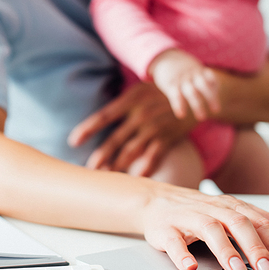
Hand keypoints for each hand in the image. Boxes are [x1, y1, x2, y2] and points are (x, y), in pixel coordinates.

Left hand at [68, 82, 195, 175]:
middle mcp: (141, 113)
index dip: (87, 129)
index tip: (73, 142)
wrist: (195, 93)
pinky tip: (134, 180)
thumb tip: (100, 121)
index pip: (104, 116)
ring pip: (131, 151)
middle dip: (100, 156)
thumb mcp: (140, 90)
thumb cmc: (160, 92)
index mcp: (131, 99)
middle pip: (115, 138)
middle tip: (87, 168)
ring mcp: (155, 127)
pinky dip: (144, 170)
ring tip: (104, 175)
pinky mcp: (168, 137)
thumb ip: (122, 104)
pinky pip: (153, 157)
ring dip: (117, 166)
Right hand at [141, 184, 268, 269]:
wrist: (155, 201)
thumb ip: (259, 223)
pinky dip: (182, 254)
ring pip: (210, 229)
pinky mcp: (165, 229)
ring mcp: (188, 218)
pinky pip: (174, 241)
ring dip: (225, 250)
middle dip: (255, 247)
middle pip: (238, 224)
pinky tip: (190, 267)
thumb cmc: (196, 212)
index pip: (258, 222)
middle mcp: (212, 209)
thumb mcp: (230, 214)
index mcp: (230, 207)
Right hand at [148, 49, 220, 120]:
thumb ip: (205, 78)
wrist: (162, 57)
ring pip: (191, 92)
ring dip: (197, 105)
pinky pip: (175, 96)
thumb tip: (215, 90)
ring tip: (202, 118)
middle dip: (211, 98)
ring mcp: (180, 79)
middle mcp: (191, 75)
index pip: (210, 77)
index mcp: (198, 71)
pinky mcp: (170, 84)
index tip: (218, 96)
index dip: (215, 86)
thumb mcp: (194, 69)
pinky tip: (181, 115)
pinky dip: (178, 105)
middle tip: (216, 111)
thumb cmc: (182, 68)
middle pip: (203, 85)